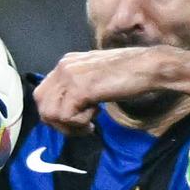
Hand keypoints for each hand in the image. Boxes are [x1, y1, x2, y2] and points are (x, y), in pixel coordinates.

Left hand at [34, 47, 171, 134]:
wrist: (148, 67)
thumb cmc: (128, 74)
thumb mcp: (95, 78)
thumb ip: (77, 88)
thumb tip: (65, 109)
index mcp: (65, 63)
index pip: (43, 93)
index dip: (55, 112)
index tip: (76, 120)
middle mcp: (63, 67)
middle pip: (41, 104)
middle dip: (57, 122)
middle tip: (80, 127)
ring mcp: (70, 76)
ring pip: (50, 113)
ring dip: (69, 126)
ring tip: (89, 123)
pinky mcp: (80, 89)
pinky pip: (66, 116)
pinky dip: (80, 123)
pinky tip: (96, 118)